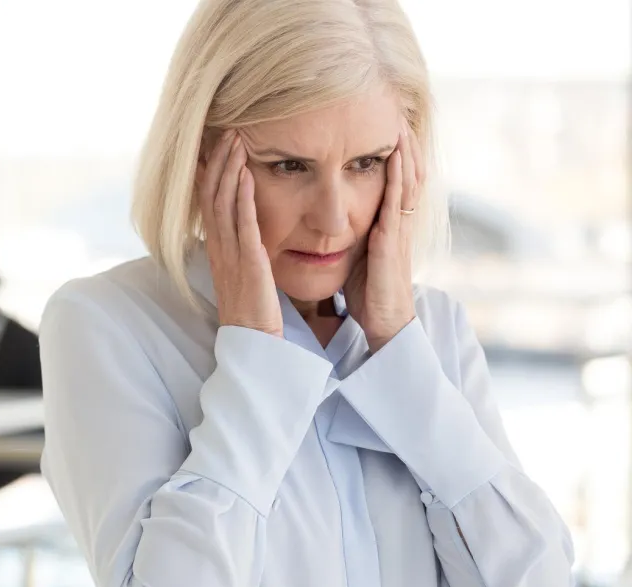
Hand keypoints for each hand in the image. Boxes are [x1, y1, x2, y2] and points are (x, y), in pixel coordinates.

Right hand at [197, 130, 283, 335]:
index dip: (209, 171)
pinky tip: (246, 174)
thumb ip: (239, 250)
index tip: (214, 145)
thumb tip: (242, 232)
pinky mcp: (249, 262)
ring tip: (236, 140)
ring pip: (223, 202)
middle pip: (211, 195)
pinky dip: (243, 196)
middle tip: (228, 131)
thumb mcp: (240, 274)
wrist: (252, 343)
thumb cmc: (251, 312)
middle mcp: (219, 247)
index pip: (207, 201)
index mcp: (217, 249)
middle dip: (218, 161)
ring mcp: (231, 254)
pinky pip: (243, 224)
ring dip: (229, 169)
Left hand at [344, 124, 422, 351]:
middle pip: (407, 173)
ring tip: (400, 122)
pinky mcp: (392, 240)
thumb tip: (330, 220)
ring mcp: (398, 229)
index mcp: (388, 223)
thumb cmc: (368, 292)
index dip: (394, 155)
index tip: (384, 127)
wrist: (383, 323)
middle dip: (404, 145)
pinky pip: (398, 201)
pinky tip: (394, 155)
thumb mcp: (357, 254)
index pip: (395, 181)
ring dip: (405, 151)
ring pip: (408, 181)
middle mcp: (398, 222)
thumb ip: (351, 233)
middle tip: (398, 112)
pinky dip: (399, 175)